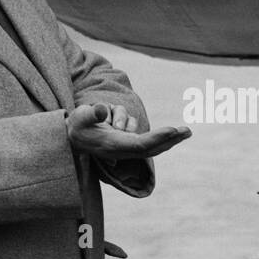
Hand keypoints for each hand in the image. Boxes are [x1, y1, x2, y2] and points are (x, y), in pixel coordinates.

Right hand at [66, 104, 190, 159]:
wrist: (70, 136)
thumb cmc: (76, 126)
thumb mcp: (80, 117)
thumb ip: (91, 113)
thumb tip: (102, 109)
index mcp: (114, 147)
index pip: (141, 144)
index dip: (158, 138)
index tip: (174, 130)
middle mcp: (122, 149)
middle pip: (152, 145)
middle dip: (171, 138)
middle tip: (188, 131)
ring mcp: (124, 145)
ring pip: (136, 126)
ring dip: (122, 117)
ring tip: (101, 118)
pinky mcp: (125, 139)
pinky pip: (131, 122)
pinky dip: (121, 117)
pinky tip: (106, 120)